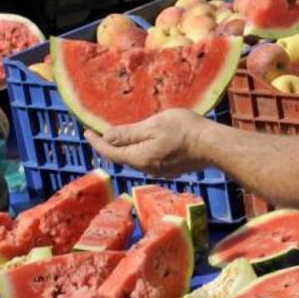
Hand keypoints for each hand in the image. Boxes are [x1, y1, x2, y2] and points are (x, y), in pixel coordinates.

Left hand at [85, 109, 213, 176]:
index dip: (96, 142)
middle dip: (109, 146)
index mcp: (139, 158)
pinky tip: (145, 142)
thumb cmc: (182, 131)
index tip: (85, 132)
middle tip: (100, 132)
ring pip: (136, 159)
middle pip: (122, 157)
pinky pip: (148, 159)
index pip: (110, 152)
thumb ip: (129, 134)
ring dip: (126, 148)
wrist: (212, 146)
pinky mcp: (171, 169)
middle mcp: (147, 169)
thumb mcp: (152, 126)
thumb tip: (106, 137)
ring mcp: (160, 171)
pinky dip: (140, 150)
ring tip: (121, 135)